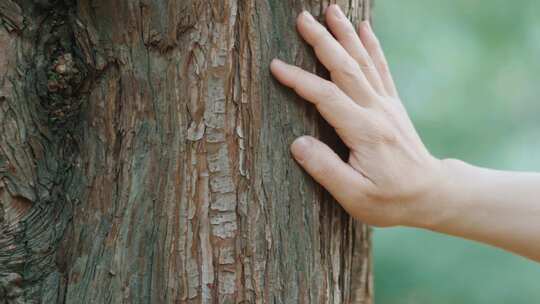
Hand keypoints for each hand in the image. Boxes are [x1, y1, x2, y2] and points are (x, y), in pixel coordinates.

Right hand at [270, 5, 443, 226]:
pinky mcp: (392, 105)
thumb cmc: (391, 200)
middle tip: (302, 18)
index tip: (276, 66)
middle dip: (322, 40)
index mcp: (364, 131)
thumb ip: (325, 169)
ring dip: (345, 34)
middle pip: (345, 67)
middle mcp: (376, 111)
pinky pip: (380, 68)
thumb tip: (297, 143)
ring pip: (362, 61)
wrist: (431, 194)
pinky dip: (371, 46)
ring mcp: (386, 105)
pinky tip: (365, 28)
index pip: (326, 97)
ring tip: (332, 10)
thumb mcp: (355, 196)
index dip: (299, 80)